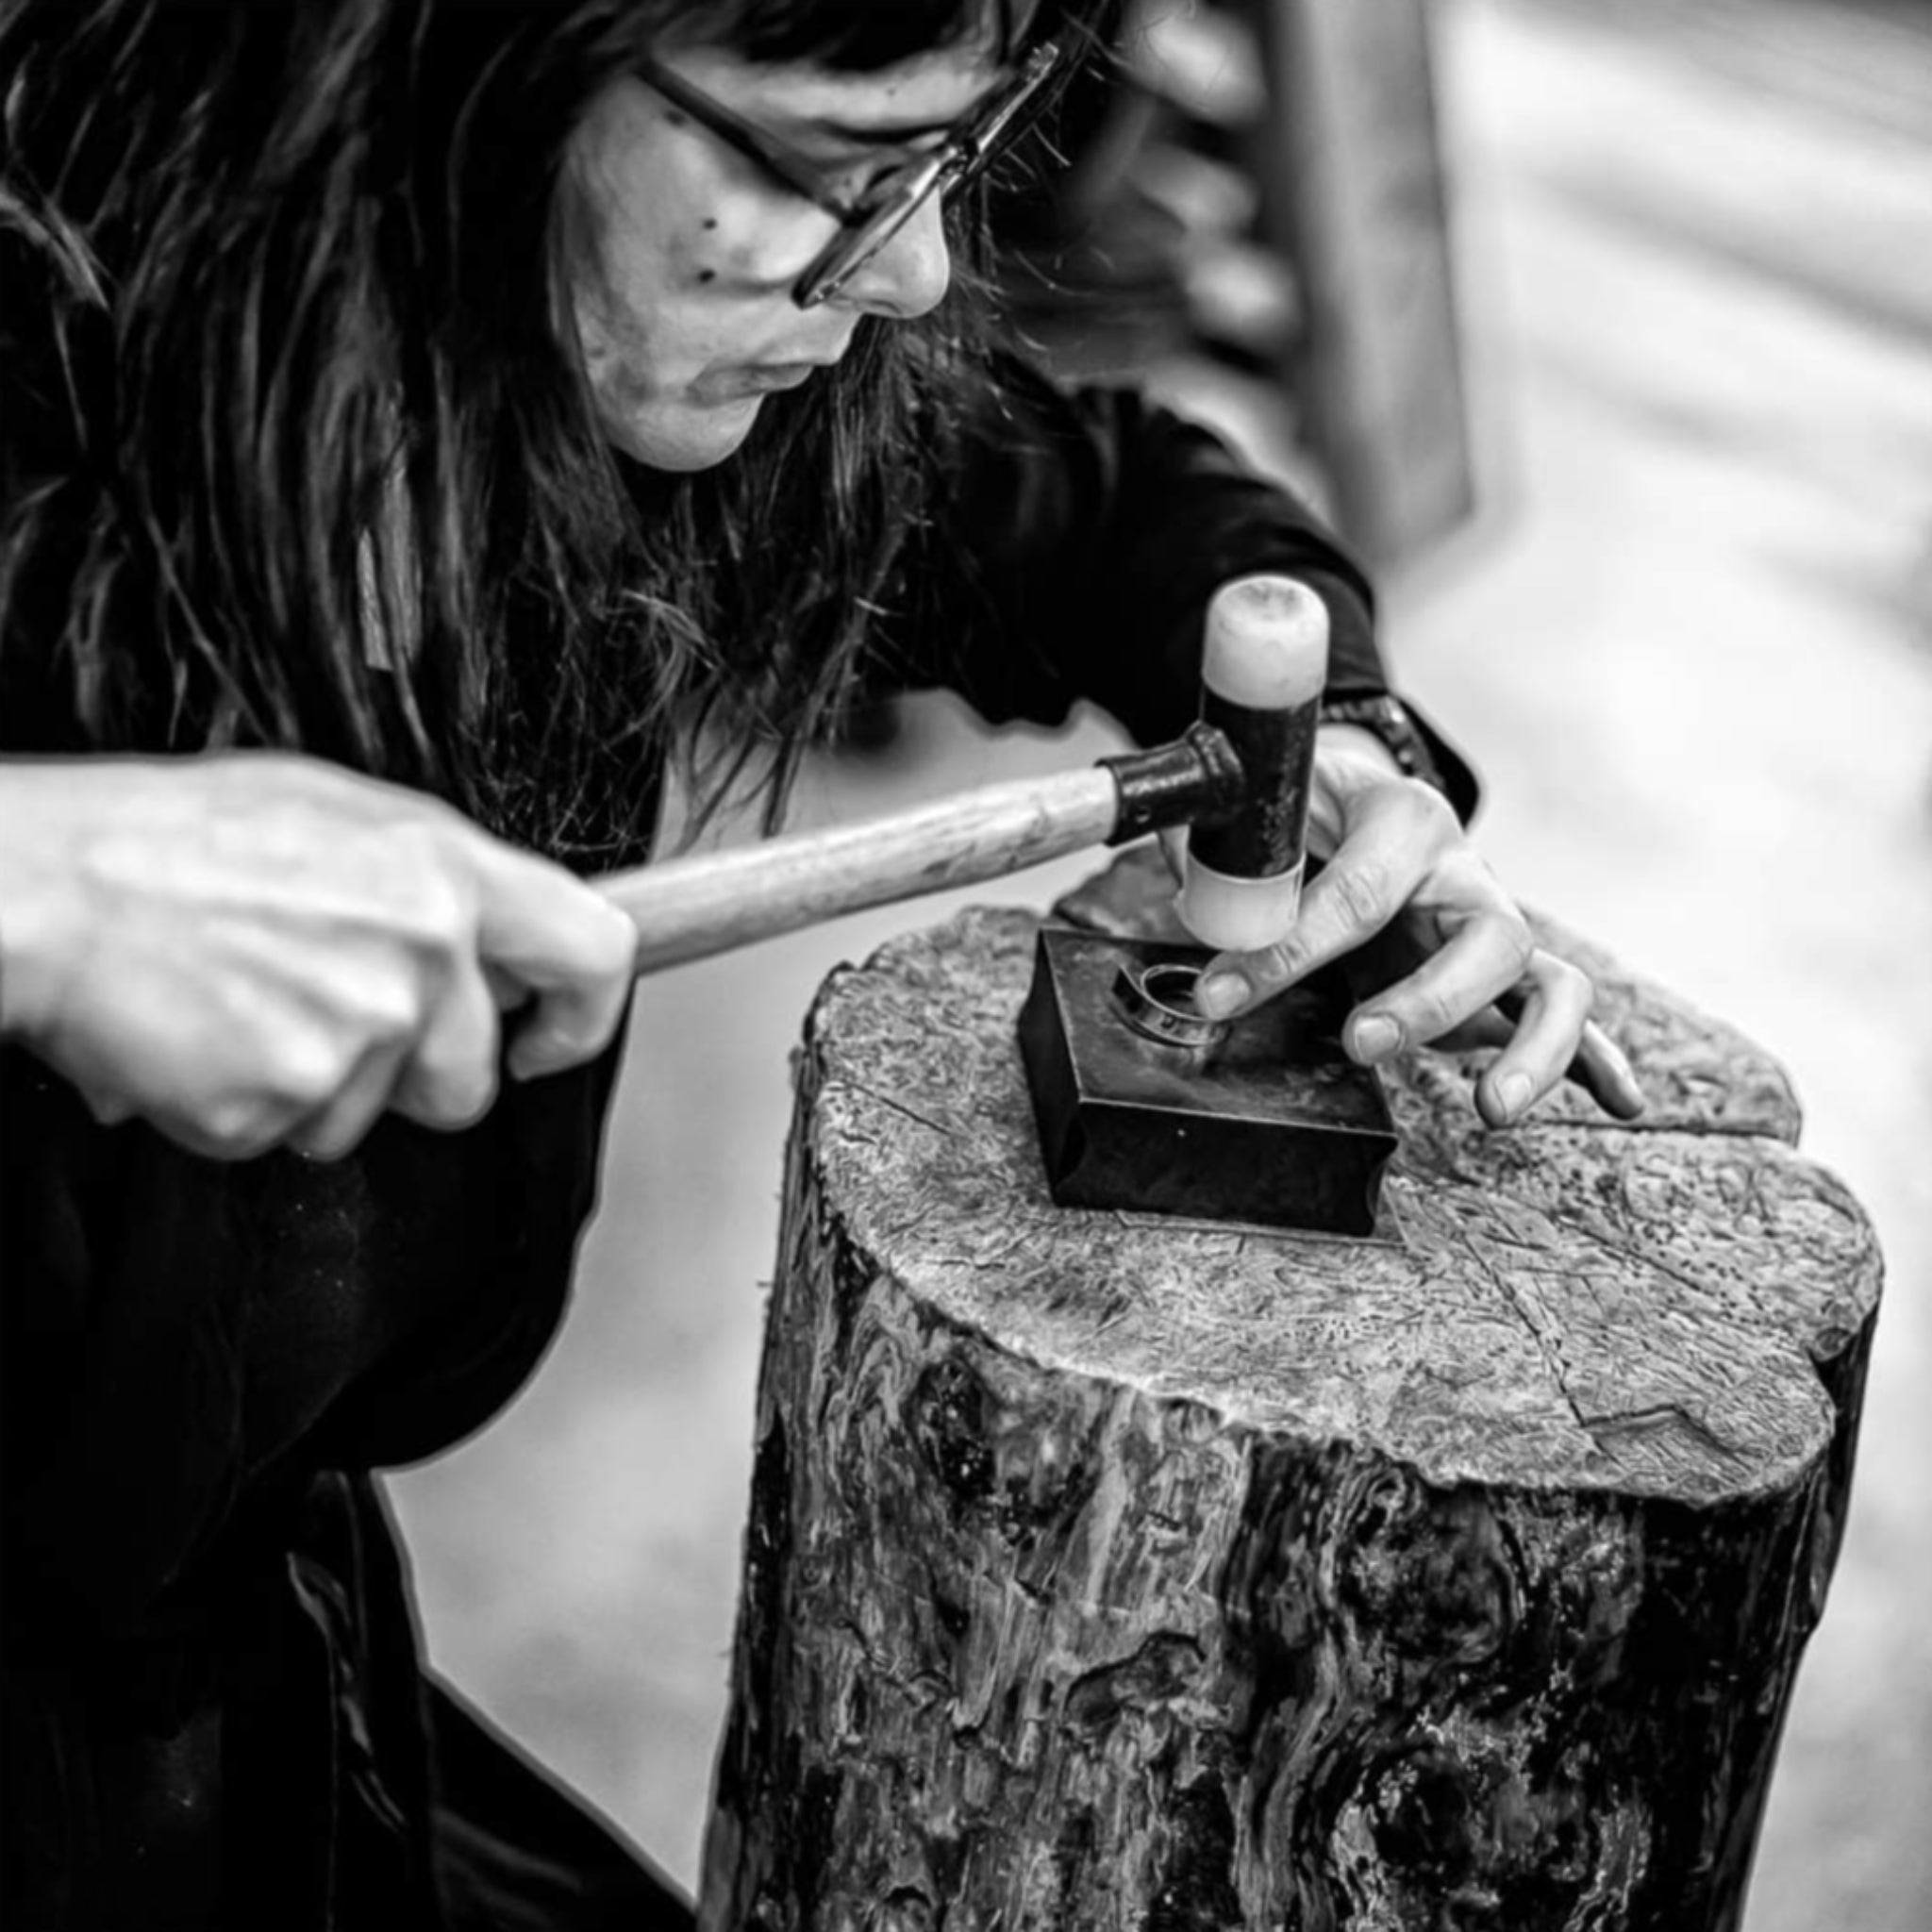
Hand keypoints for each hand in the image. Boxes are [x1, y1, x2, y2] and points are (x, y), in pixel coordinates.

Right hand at [0, 753, 638, 1159]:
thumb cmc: (173, 840)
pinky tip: (200, 1037)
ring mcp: (358, 1029)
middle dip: (406, 1075)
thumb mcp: (337, 818)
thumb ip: (435, 886)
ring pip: (369, 1119)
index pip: (596, 953)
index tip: (546, 1043)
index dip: (582, 1018)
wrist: (48, 886)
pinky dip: (240, 1107)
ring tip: (241, 1004)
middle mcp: (422, 950)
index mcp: (447, 869)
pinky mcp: (284, 1096)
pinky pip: (285, 1136)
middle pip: (469, 1080)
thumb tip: (491, 949)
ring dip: (313, 1088)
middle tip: (322, 1015)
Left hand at [1177, 726, 1644, 1127]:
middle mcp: (1464, 875)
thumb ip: (1235, 866)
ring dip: (1534, 1049)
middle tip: (1362, 1044)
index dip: (1287, 949)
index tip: (1221, 996)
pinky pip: (1569, 1020)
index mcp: (1403, 820)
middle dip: (1431, 1001)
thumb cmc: (1300, 811)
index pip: (1359, 893)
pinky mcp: (1503, 980)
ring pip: (1552, 984)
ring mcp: (1491, 929)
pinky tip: (1618, 1102)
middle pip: (1491, 937)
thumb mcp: (1259, 818)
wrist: (1340, 800)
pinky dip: (1597, 1062)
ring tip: (1493, 1108)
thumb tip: (1212, 921)